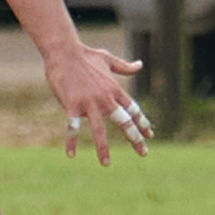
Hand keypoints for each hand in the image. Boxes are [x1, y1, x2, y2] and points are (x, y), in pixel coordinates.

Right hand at [45, 44, 151, 165]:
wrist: (64, 51)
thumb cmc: (85, 55)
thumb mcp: (108, 59)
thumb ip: (124, 66)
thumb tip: (140, 64)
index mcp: (115, 89)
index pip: (133, 109)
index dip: (142, 123)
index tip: (150, 135)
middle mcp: (105, 98)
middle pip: (124, 122)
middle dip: (135, 138)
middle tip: (144, 153)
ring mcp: (89, 103)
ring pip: (99, 130)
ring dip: (103, 148)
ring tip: (106, 163)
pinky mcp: (72, 105)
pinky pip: (73, 128)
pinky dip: (71, 142)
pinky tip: (71, 155)